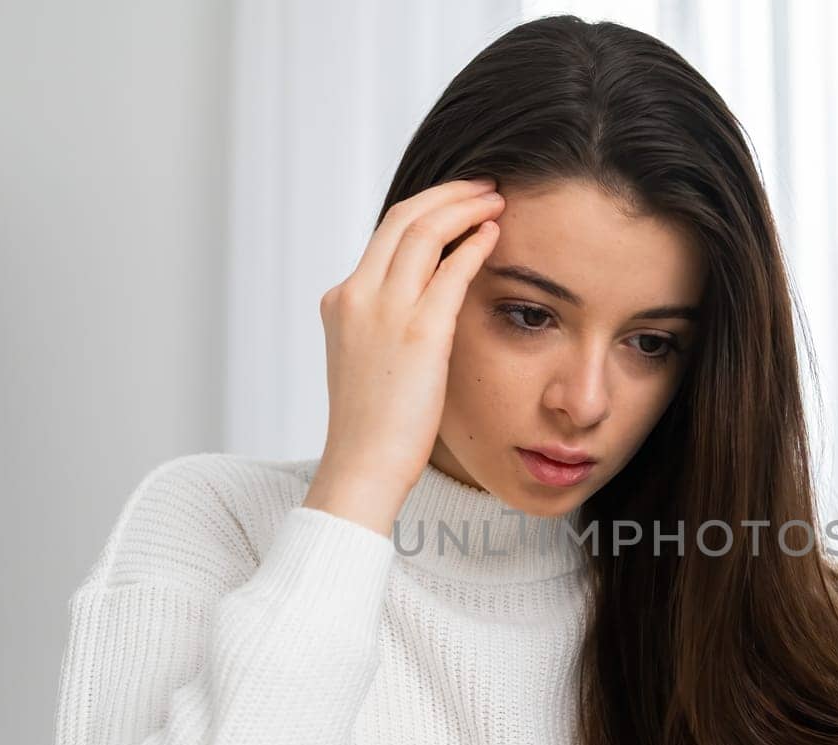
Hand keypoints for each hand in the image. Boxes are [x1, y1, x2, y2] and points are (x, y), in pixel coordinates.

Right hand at [306, 176, 504, 532]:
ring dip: (465, 208)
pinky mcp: (418, 332)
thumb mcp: (370, 362)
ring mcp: (384, 311)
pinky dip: (475, 244)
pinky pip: (451, 269)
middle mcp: (357, 296)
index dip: (424, 210)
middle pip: (402, 218)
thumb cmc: (373, 427)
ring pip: (425, 231)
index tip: (455, 203)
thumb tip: (427, 307)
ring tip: (496, 200)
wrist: (362, 465)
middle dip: (447, 194)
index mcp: (341, 301)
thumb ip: (388, 326)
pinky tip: (495, 234)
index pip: (384, 235)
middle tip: (483, 186)